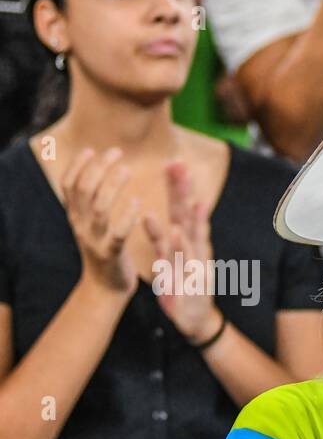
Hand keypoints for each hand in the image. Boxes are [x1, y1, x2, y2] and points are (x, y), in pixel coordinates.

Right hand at [63, 147, 141, 297]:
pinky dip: (126, 215)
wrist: (106, 289)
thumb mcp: (91, 226)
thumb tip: (95, 173)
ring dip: (112, 185)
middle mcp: (80, 226)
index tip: (93, 149)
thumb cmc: (105, 251)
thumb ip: (90, 203)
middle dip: (99, 168)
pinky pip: (118, 233)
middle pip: (84, 190)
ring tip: (126, 170)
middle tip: (117, 153)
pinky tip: (138, 201)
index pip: (69, 185)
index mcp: (75, 217)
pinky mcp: (111, 254)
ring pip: (99, 208)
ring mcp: (94, 240)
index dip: (78, 165)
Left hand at [145, 160, 216, 342]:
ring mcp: (192, 262)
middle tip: (178, 162)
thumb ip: (180, 234)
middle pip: (187, 213)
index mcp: (188, 241)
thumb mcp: (180, 258)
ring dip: (184, 210)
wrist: (195, 320)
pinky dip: (178, 243)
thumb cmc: (186, 286)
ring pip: (188, 232)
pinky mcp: (188, 278)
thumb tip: (183, 208)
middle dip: (182, 188)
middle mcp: (193, 248)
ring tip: (180, 188)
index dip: (179, 186)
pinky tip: (173, 229)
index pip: (183, 208)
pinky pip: (181, 259)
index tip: (174, 160)